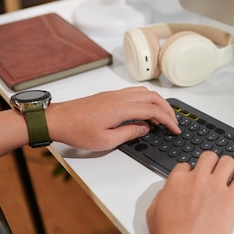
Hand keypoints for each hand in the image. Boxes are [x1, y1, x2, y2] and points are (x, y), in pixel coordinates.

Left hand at [46, 86, 180, 150]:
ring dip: (157, 103)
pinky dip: (146, 101)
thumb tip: (144, 128)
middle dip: (167, 110)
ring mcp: (115, 94)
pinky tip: (144, 112)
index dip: (168, 120)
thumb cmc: (77, 130)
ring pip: (145, 93)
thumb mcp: (106, 141)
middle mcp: (121, 97)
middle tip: (174, 123)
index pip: (154, 111)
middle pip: (153, 97)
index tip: (175, 130)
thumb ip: (129, 133)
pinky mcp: (110, 96)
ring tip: (162, 118)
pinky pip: (135, 93)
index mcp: (122, 108)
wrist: (58, 119)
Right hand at [146, 152, 233, 233]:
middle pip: (209, 157)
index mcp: (177, 181)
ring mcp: (216, 187)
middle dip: (211, 165)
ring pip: (228, 161)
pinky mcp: (232, 199)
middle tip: (214, 175)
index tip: (195, 182)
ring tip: (228, 179)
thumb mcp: (154, 213)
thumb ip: (163, 196)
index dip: (191, 174)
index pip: (186, 165)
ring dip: (228, 169)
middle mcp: (197, 179)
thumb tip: (170, 191)